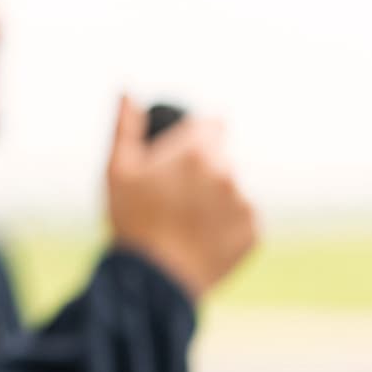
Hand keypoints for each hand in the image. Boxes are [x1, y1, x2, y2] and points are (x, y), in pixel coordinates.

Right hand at [106, 95, 258, 300]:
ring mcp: (244, 203)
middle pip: (219, 158)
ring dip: (214, 196)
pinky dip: (224, 223)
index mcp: (197, 152)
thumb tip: (126, 92)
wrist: (155, 279)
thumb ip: (125, 127)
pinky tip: (198, 236)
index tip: (178, 158)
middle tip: (172, 197)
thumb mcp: (116, 170)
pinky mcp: (254, 231)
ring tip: (184, 220)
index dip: (193, 137)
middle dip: (201, 170)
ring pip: (231, 188)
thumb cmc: (132, 221)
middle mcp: (229, 172)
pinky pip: (241, 218)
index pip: (211, 125)